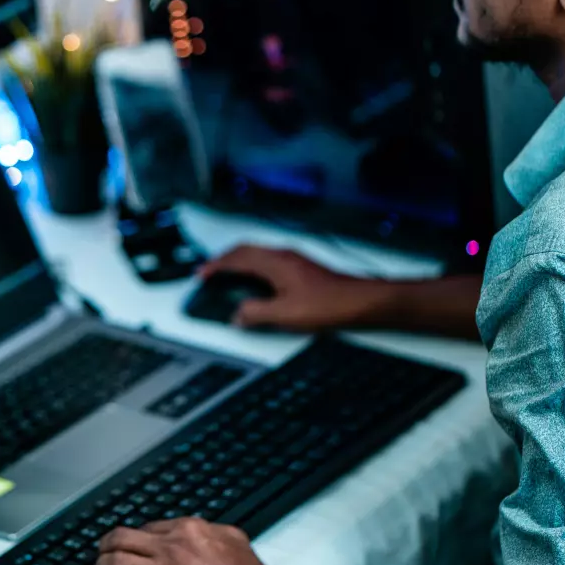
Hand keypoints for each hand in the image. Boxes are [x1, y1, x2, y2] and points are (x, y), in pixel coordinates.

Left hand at [95, 518, 289, 564]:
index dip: (136, 534)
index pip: (148, 525)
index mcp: (187, 529)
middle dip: (107, 545)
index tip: (130, 541)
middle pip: (123, 540)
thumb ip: (209, 528)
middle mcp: (171, 550)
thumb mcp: (232, 537)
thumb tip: (195, 527)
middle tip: (101, 551)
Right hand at [199, 246, 387, 331]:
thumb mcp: (286, 314)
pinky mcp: (302, 267)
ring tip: (228, 274)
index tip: (202, 274)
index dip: (216, 265)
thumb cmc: (331, 304)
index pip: (237, 258)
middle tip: (210, 271)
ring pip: (258, 253)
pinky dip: (254, 266)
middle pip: (245, 250)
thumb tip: (237, 315)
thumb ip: (256, 313)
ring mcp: (294, 259)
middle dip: (224, 259)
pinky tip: (257, 281)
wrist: (362, 302)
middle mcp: (284, 255)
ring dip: (239, 261)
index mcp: (275, 263)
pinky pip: (269, 259)